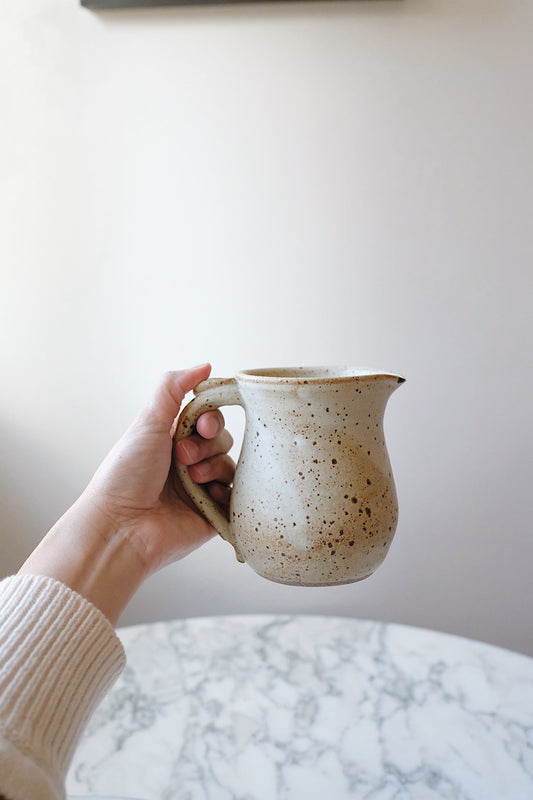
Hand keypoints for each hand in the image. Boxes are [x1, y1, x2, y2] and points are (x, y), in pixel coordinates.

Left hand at [19, 365, 234, 623]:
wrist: (121, 527)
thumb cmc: (125, 475)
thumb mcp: (147, 421)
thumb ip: (173, 387)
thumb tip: (205, 365)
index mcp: (170, 440)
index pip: (207, 418)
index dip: (210, 418)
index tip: (199, 425)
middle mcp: (187, 464)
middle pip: (222, 439)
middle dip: (207, 445)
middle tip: (182, 457)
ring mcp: (201, 489)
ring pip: (230, 466)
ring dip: (213, 467)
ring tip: (190, 480)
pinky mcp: (212, 515)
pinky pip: (235, 497)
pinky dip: (225, 492)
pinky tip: (207, 495)